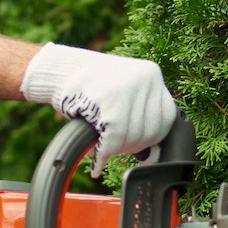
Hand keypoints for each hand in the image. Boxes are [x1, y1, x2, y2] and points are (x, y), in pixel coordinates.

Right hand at [20, 43, 176, 164]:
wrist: (59, 71)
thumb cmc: (92, 87)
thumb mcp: (124, 92)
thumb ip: (140, 115)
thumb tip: (150, 156)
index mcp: (152, 74)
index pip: (167, 118)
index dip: (152, 139)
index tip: (137, 149)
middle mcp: (145, 78)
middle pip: (150, 130)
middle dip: (130, 146)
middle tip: (113, 148)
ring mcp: (128, 87)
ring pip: (132, 136)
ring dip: (115, 150)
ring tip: (102, 148)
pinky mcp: (109, 99)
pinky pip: (114, 138)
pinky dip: (103, 152)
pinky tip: (97, 156)